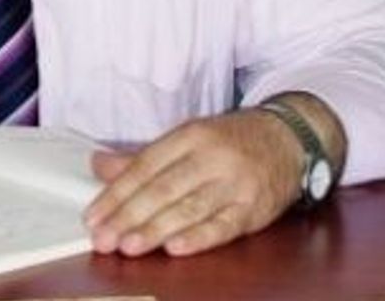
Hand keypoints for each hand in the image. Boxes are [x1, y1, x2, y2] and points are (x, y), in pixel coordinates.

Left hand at [83, 109, 302, 256]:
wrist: (291, 139)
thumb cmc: (231, 142)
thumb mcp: (188, 139)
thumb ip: (143, 157)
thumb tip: (99, 165)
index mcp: (191, 135)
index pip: (145, 166)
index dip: (117, 193)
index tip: (93, 215)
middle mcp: (212, 157)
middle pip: (164, 188)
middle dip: (129, 216)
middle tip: (103, 238)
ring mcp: (236, 182)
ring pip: (190, 208)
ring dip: (156, 229)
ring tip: (128, 246)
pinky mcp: (255, 207)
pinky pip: (224, 226)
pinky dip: (200, 238)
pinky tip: (176, 248)